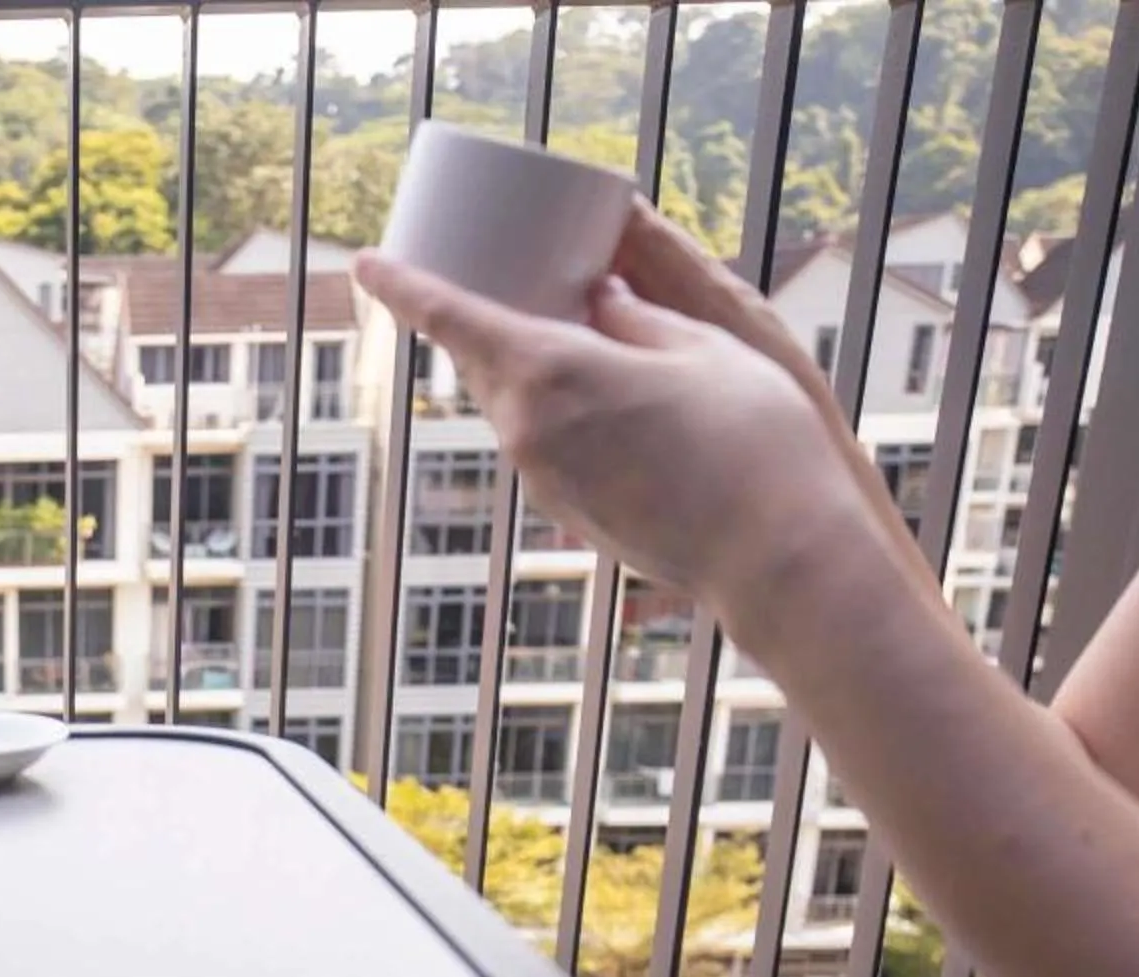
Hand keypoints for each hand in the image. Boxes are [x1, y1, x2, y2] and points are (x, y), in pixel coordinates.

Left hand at [352, 244, 917, 637]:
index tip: (365, 262)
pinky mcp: (567, 512)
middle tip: (482, 274)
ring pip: (509, 406)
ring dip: (517, 365)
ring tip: (551, 324)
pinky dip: (547, 407)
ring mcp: (543, 480)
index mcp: (547, 374)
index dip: (401, 285)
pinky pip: (540, 442)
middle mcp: (527, 432)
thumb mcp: (701, 345)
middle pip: (476, 362)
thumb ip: (638, 316)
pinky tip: (587, 391)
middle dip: (470, 318)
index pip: (448, 319)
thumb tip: (602, 297)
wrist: (774, 552)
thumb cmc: (750, 439)